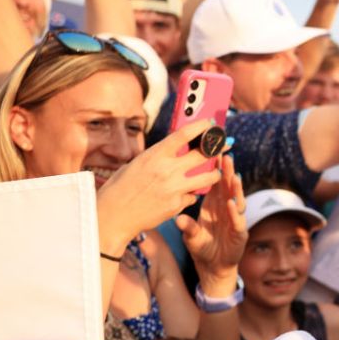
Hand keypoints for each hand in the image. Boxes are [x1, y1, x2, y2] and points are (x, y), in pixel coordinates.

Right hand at [97, 120, 224, 253]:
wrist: (113, 215)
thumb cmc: (121, 186)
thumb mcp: (138, 164)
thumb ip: (159, 157)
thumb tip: (179, 148)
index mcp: (155, 155)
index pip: (184, 135)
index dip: (200, 127)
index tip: (211, 124)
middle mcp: (167, 170)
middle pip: (203, 155)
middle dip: (218, 148)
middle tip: (226, 145)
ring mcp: (174, 188)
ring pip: (208, 178)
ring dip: (214, 174)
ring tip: (216, 173)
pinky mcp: (177, 205)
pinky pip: (192, 197)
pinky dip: (189, 195)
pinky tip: (181, 196)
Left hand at [176, 153, 246, 292]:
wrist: (213, 267)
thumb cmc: (202, 247)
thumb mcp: (190, 236)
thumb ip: (187, 226)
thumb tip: (178, 219)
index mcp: (214, 205)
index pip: (215, 183)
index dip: (216, 168)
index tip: (213, 151)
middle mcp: (226, 209)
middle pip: (228, 187)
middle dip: (228, 172)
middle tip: (226, 155)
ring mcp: (234, 220)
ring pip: (236, 200)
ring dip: (235, 188)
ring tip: (233, 175)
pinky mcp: (239, 233)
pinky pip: (237, 220)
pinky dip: (234, 211)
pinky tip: (230, 203)